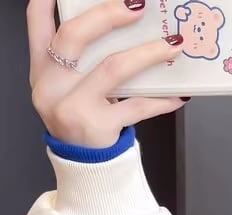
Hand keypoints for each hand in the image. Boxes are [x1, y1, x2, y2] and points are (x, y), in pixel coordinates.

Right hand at [27, 0, 187, 147]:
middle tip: (137, 6)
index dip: (49, 0)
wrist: (84, 165)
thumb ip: (81, 62)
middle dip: (107, 15)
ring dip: (147, 54)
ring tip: (172, 44)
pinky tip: (179, 95)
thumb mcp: (69, 89)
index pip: (37, 23)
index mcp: (43, 69)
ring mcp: (74, 106)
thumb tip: (124, 32)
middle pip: (75, 37)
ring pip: (112, 68)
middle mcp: (53, 85)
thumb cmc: (82, 119)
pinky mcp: (99, 126)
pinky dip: (161, 100)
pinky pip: (137, 107)